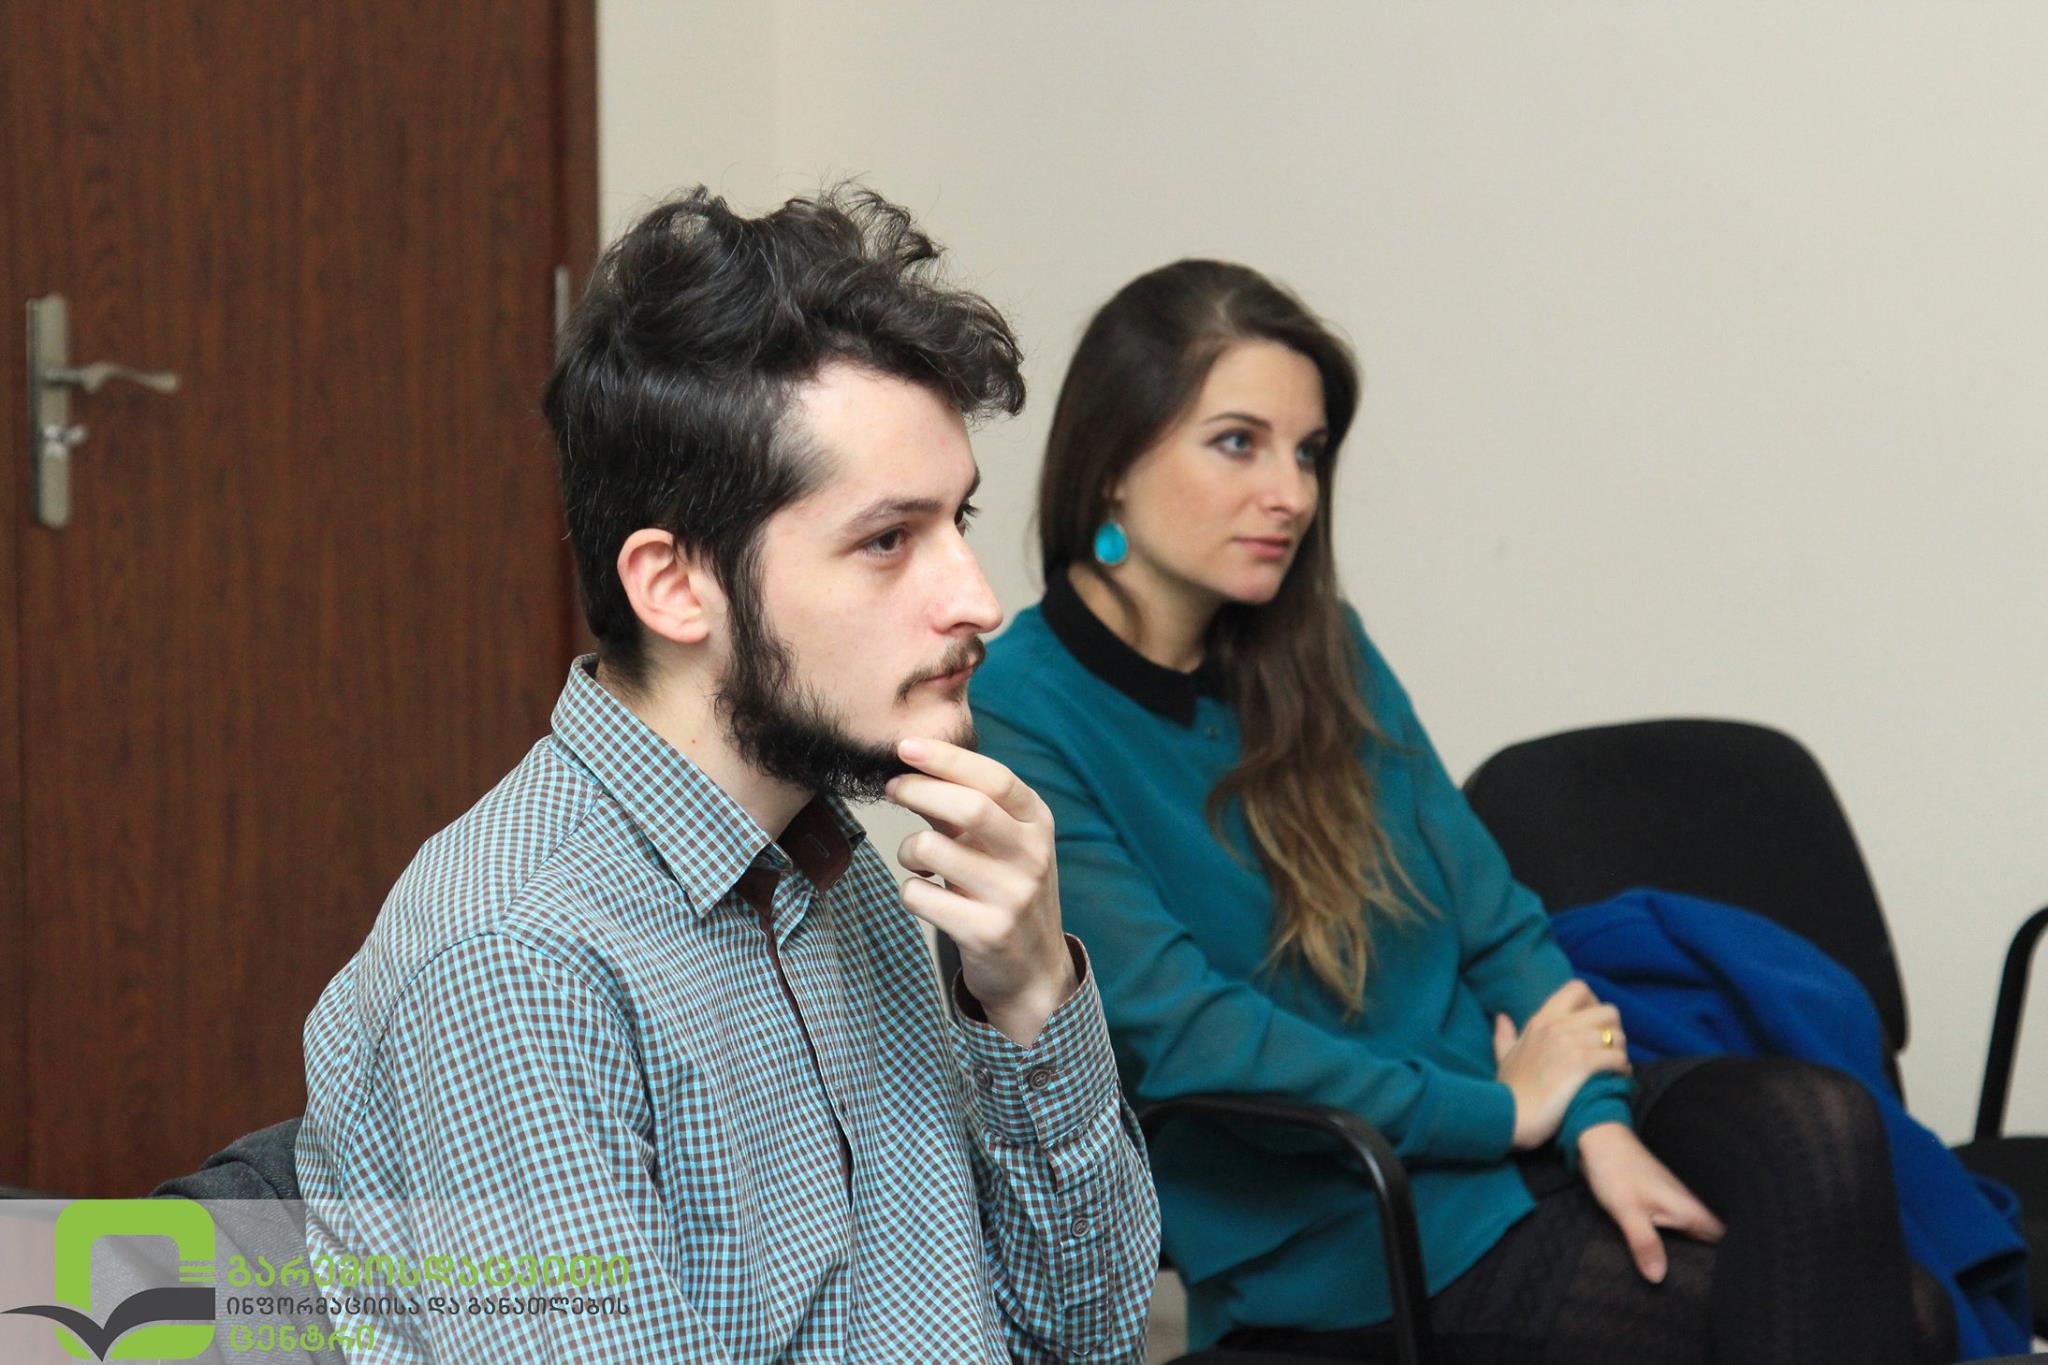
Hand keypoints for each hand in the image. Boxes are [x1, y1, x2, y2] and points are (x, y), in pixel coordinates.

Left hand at [886, 737, 1077, 1045]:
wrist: (1035, 969)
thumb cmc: (1007, 889)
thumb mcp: (1003, 842)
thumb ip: (966, 806)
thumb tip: (912, 766)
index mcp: (1038, 823)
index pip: (994, 777)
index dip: (946, 758)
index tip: (905, 747)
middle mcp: (1032, 856)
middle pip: (968, 808)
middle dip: (918, 790)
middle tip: (892, 788)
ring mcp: (1013, 896)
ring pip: (933, 849)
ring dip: (908, 848)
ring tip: (916, 858)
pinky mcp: (987, 932)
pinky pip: (920, 895)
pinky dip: (909, 890)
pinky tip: (925, 894)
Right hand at [1491, 979, 1630, 1148]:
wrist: (1510, 1118)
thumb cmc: (1510, 1092)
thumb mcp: (1503, 1058)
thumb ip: (1504, 1036)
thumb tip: (1501, 1017)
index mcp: (1541, 1020)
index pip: (1578, 988)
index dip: (1593, 1003)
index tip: (1592, 1025)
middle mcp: (1557, 1026)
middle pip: (1608, 1011)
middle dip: (1614, 1030)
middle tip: (1608, 1050)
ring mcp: (1570, 1045)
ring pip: (1617, 1036)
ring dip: (1621, 1052)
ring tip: (1615, 1068)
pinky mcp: (1582, 1066)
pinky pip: (1618, 1058)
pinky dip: (1623, 1069)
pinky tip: (1617, 1079)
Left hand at [1577, 1122, 1724, 1281]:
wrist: (1600, 1140)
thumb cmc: (1616, 1171)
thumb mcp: (1628, 1211)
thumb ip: (1645, 1244)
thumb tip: (1658, 1278)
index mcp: (1691, 1210)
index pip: (1727, 1240)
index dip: (1733, 1262)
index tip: (1730, 1283)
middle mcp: (1690, 1207)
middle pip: (1713, 1242)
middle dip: (1711, 1262)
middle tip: (1705, 1288)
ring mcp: (1677, 1205)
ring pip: (1696, 1236)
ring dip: (1692, 1253)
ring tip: (1689, 1278)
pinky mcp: (1663, 1205)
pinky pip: (1679, 1230)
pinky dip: (1676, 1242)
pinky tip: (1667, 1256)